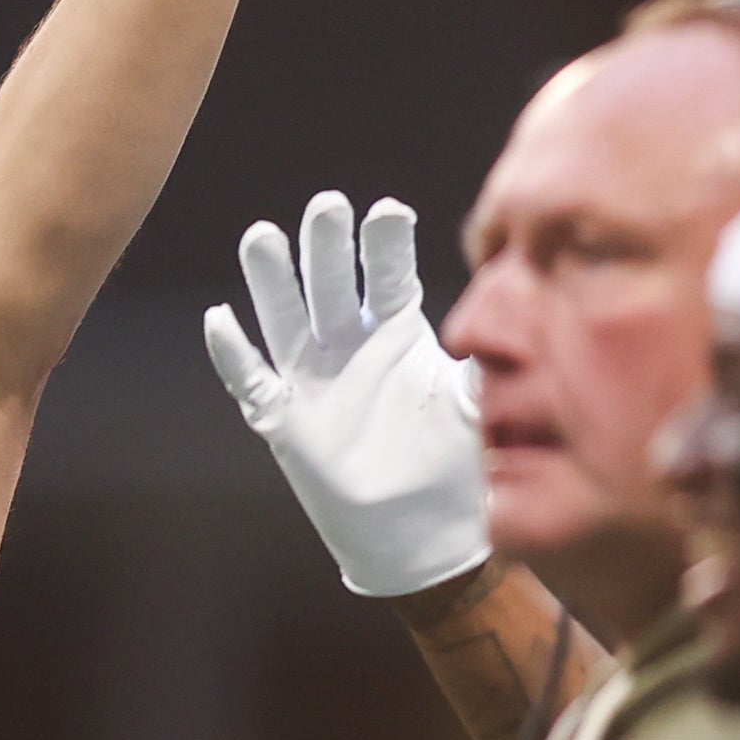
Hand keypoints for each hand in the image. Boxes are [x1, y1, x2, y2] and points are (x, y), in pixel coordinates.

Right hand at [203, 189, 491, 595]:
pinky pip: (252, 380)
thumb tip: (518, 326)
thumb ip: (487, 366)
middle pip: (330, 283)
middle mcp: (349, 345)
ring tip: (263, 236)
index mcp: (396, 333)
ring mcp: (312, 379)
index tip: (389, 212)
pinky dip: (233, 353)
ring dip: (272, 279)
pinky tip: (220, 319)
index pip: (387, 277)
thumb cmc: (456, 463)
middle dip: (328, 246)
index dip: (385, 246)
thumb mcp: (479, 408)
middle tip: (328, 206)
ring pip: (284, 317)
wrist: (421, 533)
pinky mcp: (284, 419)